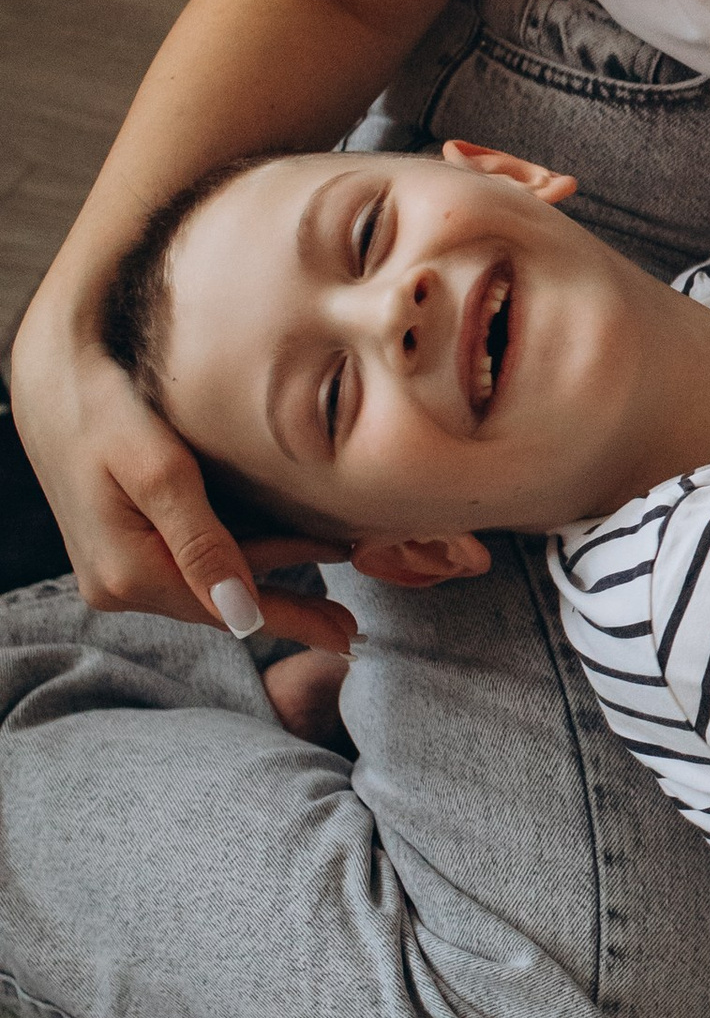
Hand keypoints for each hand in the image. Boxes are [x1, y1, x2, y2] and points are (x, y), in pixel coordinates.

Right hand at [7, 310, 355, 655]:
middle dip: (288, 613)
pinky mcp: (120, 547)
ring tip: (329, 598)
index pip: (228, 611)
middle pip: (221, 606)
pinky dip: (239, 563)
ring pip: (209, 585)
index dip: (292, 624)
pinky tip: (276, 560)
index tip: (345, 640)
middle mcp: (117, 584)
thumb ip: (201, 542)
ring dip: (268, 586)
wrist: (51, 376)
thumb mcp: (159, 470)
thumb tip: (242, 612)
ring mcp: (115, 569)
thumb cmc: (105, 408)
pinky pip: (190, 565)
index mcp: (128, 572)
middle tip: (349, 630)